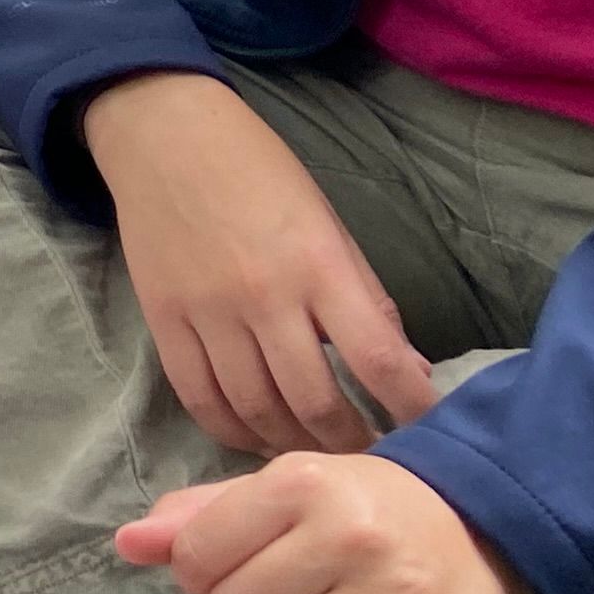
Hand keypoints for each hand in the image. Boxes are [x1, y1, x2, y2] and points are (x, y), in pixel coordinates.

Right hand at [81, 71, 435, 455]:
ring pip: (257, 410)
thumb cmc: (260, 172)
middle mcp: (265, 297)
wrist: (164, 137)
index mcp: (319, 265)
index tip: (429, 430)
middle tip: (369, 456)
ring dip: (294, 443)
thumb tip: (408, 368)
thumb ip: (366, 298)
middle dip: (351, 441)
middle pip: (315, 401)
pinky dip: (233, 430)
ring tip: (316, 451)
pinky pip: (201, 399)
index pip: (378, 358)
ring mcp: (209, 314)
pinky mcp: (164, 323)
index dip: (411, 407)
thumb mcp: (329, 223)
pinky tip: (257, 435)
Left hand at [115, 449, 529, 593]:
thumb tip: (127, 544)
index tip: (236, 566)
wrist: (482, 520)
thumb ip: (201, 517)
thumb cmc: (361, 505)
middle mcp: (347, 534)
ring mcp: (393, 593)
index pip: (198, 557)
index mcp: (300, 483)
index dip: (201, 574)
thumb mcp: (283, 490)